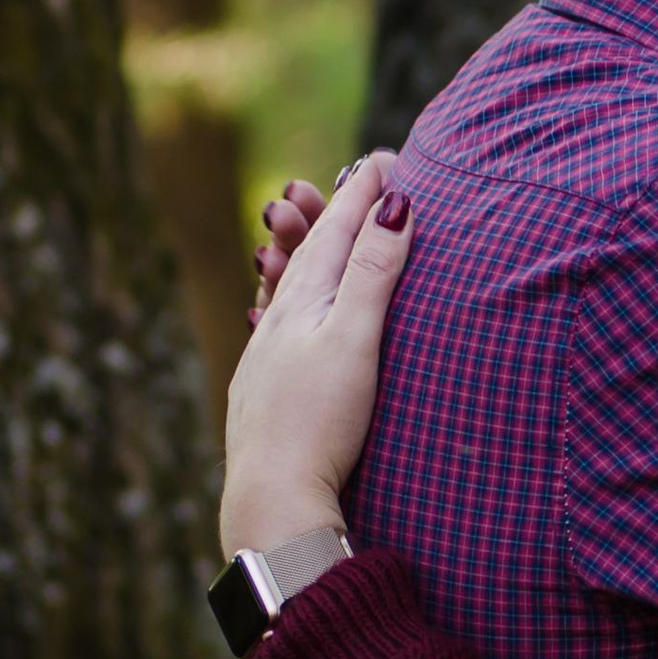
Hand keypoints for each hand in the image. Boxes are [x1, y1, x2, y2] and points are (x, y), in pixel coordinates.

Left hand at [221, 155, 413, 557]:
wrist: (272, 500)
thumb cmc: (318, 422)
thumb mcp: (354, 339)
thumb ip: (373, 273)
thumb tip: (394, 206)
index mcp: (303, 303)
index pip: (339, 232)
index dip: (364, 194)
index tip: (386, 158)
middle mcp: (278, 323)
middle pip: (311, 253)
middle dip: (337, 213)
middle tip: (356, 178)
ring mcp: (266, 359)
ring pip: (289, 289)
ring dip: (307, 252)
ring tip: (309, 225)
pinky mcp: (263, 393)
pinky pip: (276, 325)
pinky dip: (288, 300)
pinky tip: (279, 311)